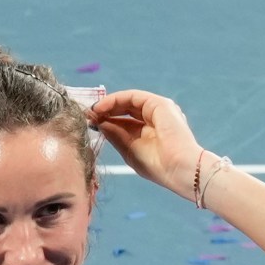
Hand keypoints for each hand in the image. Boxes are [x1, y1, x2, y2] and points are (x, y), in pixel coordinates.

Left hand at [88, 89, 204, 200]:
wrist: (177, 168)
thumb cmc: (156, 164)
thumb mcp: (128, 148)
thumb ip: (114, 134)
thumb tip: (98, 122)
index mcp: (149, 130)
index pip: (124, 120)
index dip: (106, 120)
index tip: (88, 123)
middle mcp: (155, 117)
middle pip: (125, 109)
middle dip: (104, 111)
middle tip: (86, 115)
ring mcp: (159, 109)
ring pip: (128, 101)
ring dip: (107, 104)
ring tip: (91, 112)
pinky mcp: (160, 104)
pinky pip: (133, 97)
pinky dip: (115, 100)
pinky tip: (101, 108)